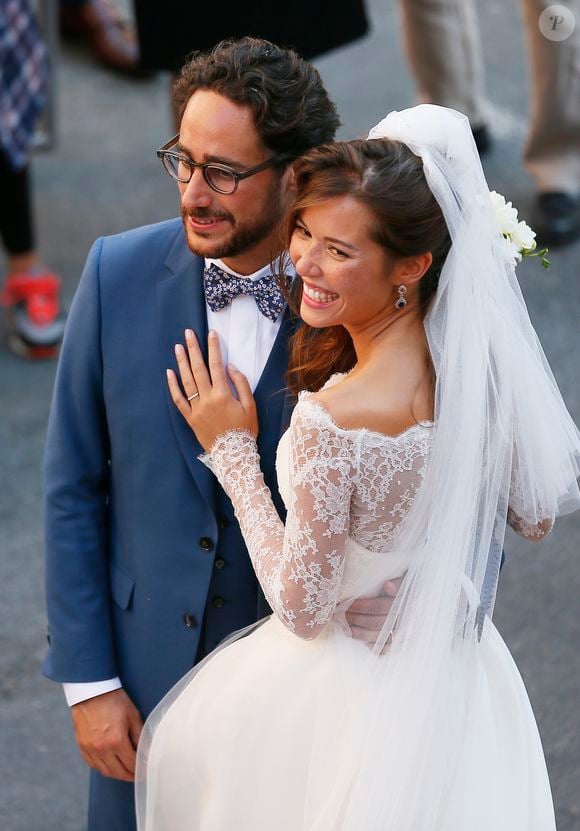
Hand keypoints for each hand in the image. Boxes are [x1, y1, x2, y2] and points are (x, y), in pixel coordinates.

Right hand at [70, 688, 142, 781]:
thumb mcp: (133, 715)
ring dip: (117, 774)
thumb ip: (139, 736)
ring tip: (125, 772)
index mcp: (116, 741)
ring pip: (105, 771)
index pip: (131, 764)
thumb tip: (146, 751)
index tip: (146, 771)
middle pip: (118, 773)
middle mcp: (101, 749)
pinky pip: (93, 765)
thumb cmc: (114, 700)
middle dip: (130, 776)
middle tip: (138, 776)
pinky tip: (110, 765)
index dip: (140, 770)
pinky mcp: (82, 746)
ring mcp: (90, 749)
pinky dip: (103, 768)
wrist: (91, 690)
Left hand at [167, 329, 258, 452]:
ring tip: (178, 347)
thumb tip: (229, 366)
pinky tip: (169, 373)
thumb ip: (241, 384)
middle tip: (188, 333)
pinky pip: (179, 400)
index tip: (211, 334)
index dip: (213, 348)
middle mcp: (207, 399)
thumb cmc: (245, 429)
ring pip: (186, 382)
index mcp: (223, 395)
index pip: (216, 365)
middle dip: (193, 349)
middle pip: (198, 369)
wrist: (234, 455)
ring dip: (181, 363)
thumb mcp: (251, 405)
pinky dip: (173, 386)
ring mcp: (196, 409)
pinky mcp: (190, 418)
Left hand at [345, 576, 402, 646]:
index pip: (380, 607)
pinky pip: (388, 647)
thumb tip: (387, 585)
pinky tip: (365, 645)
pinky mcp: (401, 639)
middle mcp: (404, 617)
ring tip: (345, 629)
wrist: (416, 595)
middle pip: (377, 622)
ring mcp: (403, 629)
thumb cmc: (404, 583)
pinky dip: (377, 647)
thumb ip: (397, 582)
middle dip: (356, 620)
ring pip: (380, 635)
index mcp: (403, 602)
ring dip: (361, 633)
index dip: (362, 607)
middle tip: (339, 615)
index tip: (347, 604)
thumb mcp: (403, 578)